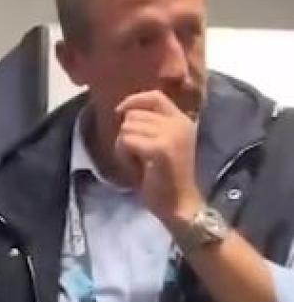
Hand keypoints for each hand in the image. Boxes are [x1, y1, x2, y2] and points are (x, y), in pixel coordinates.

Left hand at [114, 90, 203, 226]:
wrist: (179, 204)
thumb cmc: (165, 178)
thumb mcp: (161, 144)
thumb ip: (150, 126)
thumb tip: (125, 110)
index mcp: (182, 120)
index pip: (154, 97)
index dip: (133, 101)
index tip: (119, 112)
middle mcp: (179, 123)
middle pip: (134, 114)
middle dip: (126, 134)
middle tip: (135, 156)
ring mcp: (171, 135)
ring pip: (127, 128)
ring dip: (123, 146)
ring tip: (136, 163)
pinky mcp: (161, 149)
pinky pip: (127, 141)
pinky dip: (124, 156)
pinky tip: (134, 168)